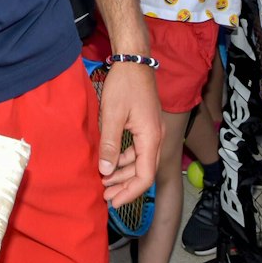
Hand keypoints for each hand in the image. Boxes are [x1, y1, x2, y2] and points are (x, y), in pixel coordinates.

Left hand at [96, 59, 161, 205]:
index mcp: (151, 137)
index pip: (145, 175)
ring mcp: (153, 131)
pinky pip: (139, 150)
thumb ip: (110, 144)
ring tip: (105, 183)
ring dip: (124, 174)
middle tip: (105, 196)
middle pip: (144, 171)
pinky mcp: (147, 126)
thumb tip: (106, 171)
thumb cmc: (123, 85)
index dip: (130, 192)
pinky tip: (111, 163)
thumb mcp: (111, 115)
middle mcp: (156, 137)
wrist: (134, 60)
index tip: (114, 202)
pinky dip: (126, 160)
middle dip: (125, 186)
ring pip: (141, 162)